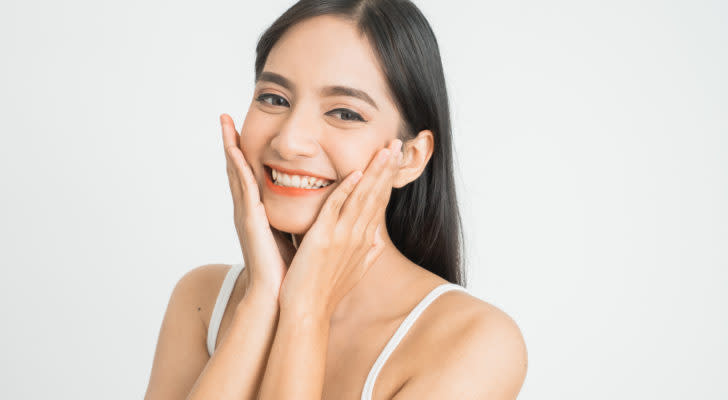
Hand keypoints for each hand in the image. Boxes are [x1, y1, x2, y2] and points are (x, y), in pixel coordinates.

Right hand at [221, 113, 295, 298]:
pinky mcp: (250, 221)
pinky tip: (235, 149)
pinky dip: (238, 166)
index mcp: (259, 214)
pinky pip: (243, 187)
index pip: (252, 177)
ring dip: (230, 146)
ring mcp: (246, 214)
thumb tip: (318, 209)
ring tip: (224, 122)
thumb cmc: (289, 272)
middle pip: (238, 169)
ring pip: (236, 172)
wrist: (279, 298)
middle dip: (232, 142)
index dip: (247, 154)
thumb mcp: (296, 237)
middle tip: (225, 117)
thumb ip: (301, 220)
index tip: (244, 131)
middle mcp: (249, 211)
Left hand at [278, 138, 403, 317]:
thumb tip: (378, 242)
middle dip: (387, 168)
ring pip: (362, 197)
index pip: (379, 203)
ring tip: (385, 150)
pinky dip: (346, 189)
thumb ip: (366, 253)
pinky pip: (336, 208)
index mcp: (363, 241)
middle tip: (397, 144)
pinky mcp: (323, 238)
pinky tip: (356, 172)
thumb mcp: (353, 272)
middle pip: (376, 195)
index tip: (395, 160)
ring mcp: (342, 236)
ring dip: (374, 172)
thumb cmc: (326, 293)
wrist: (307, 311)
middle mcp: (357, 236)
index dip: (388, 180)